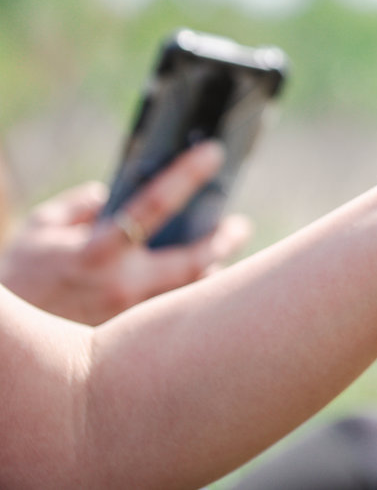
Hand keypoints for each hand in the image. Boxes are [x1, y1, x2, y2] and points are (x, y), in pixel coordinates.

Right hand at [0, 142, 252, 324]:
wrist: (8, 339)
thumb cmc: (22, 275)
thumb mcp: (42, 228)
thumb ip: (80, 206)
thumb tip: (110, 195)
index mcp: (97, 251)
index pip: (154, 204)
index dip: (186, 175)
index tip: (213, 153)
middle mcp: (120, 286)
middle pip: (194, 263)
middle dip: (224, 241)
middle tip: (238, 225)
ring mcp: (129, 316)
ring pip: (189, 292)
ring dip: (211, 270)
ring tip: (223, 253)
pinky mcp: (131, 337)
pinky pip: (171, 313)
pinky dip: (188, 294)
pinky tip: (198, 279)